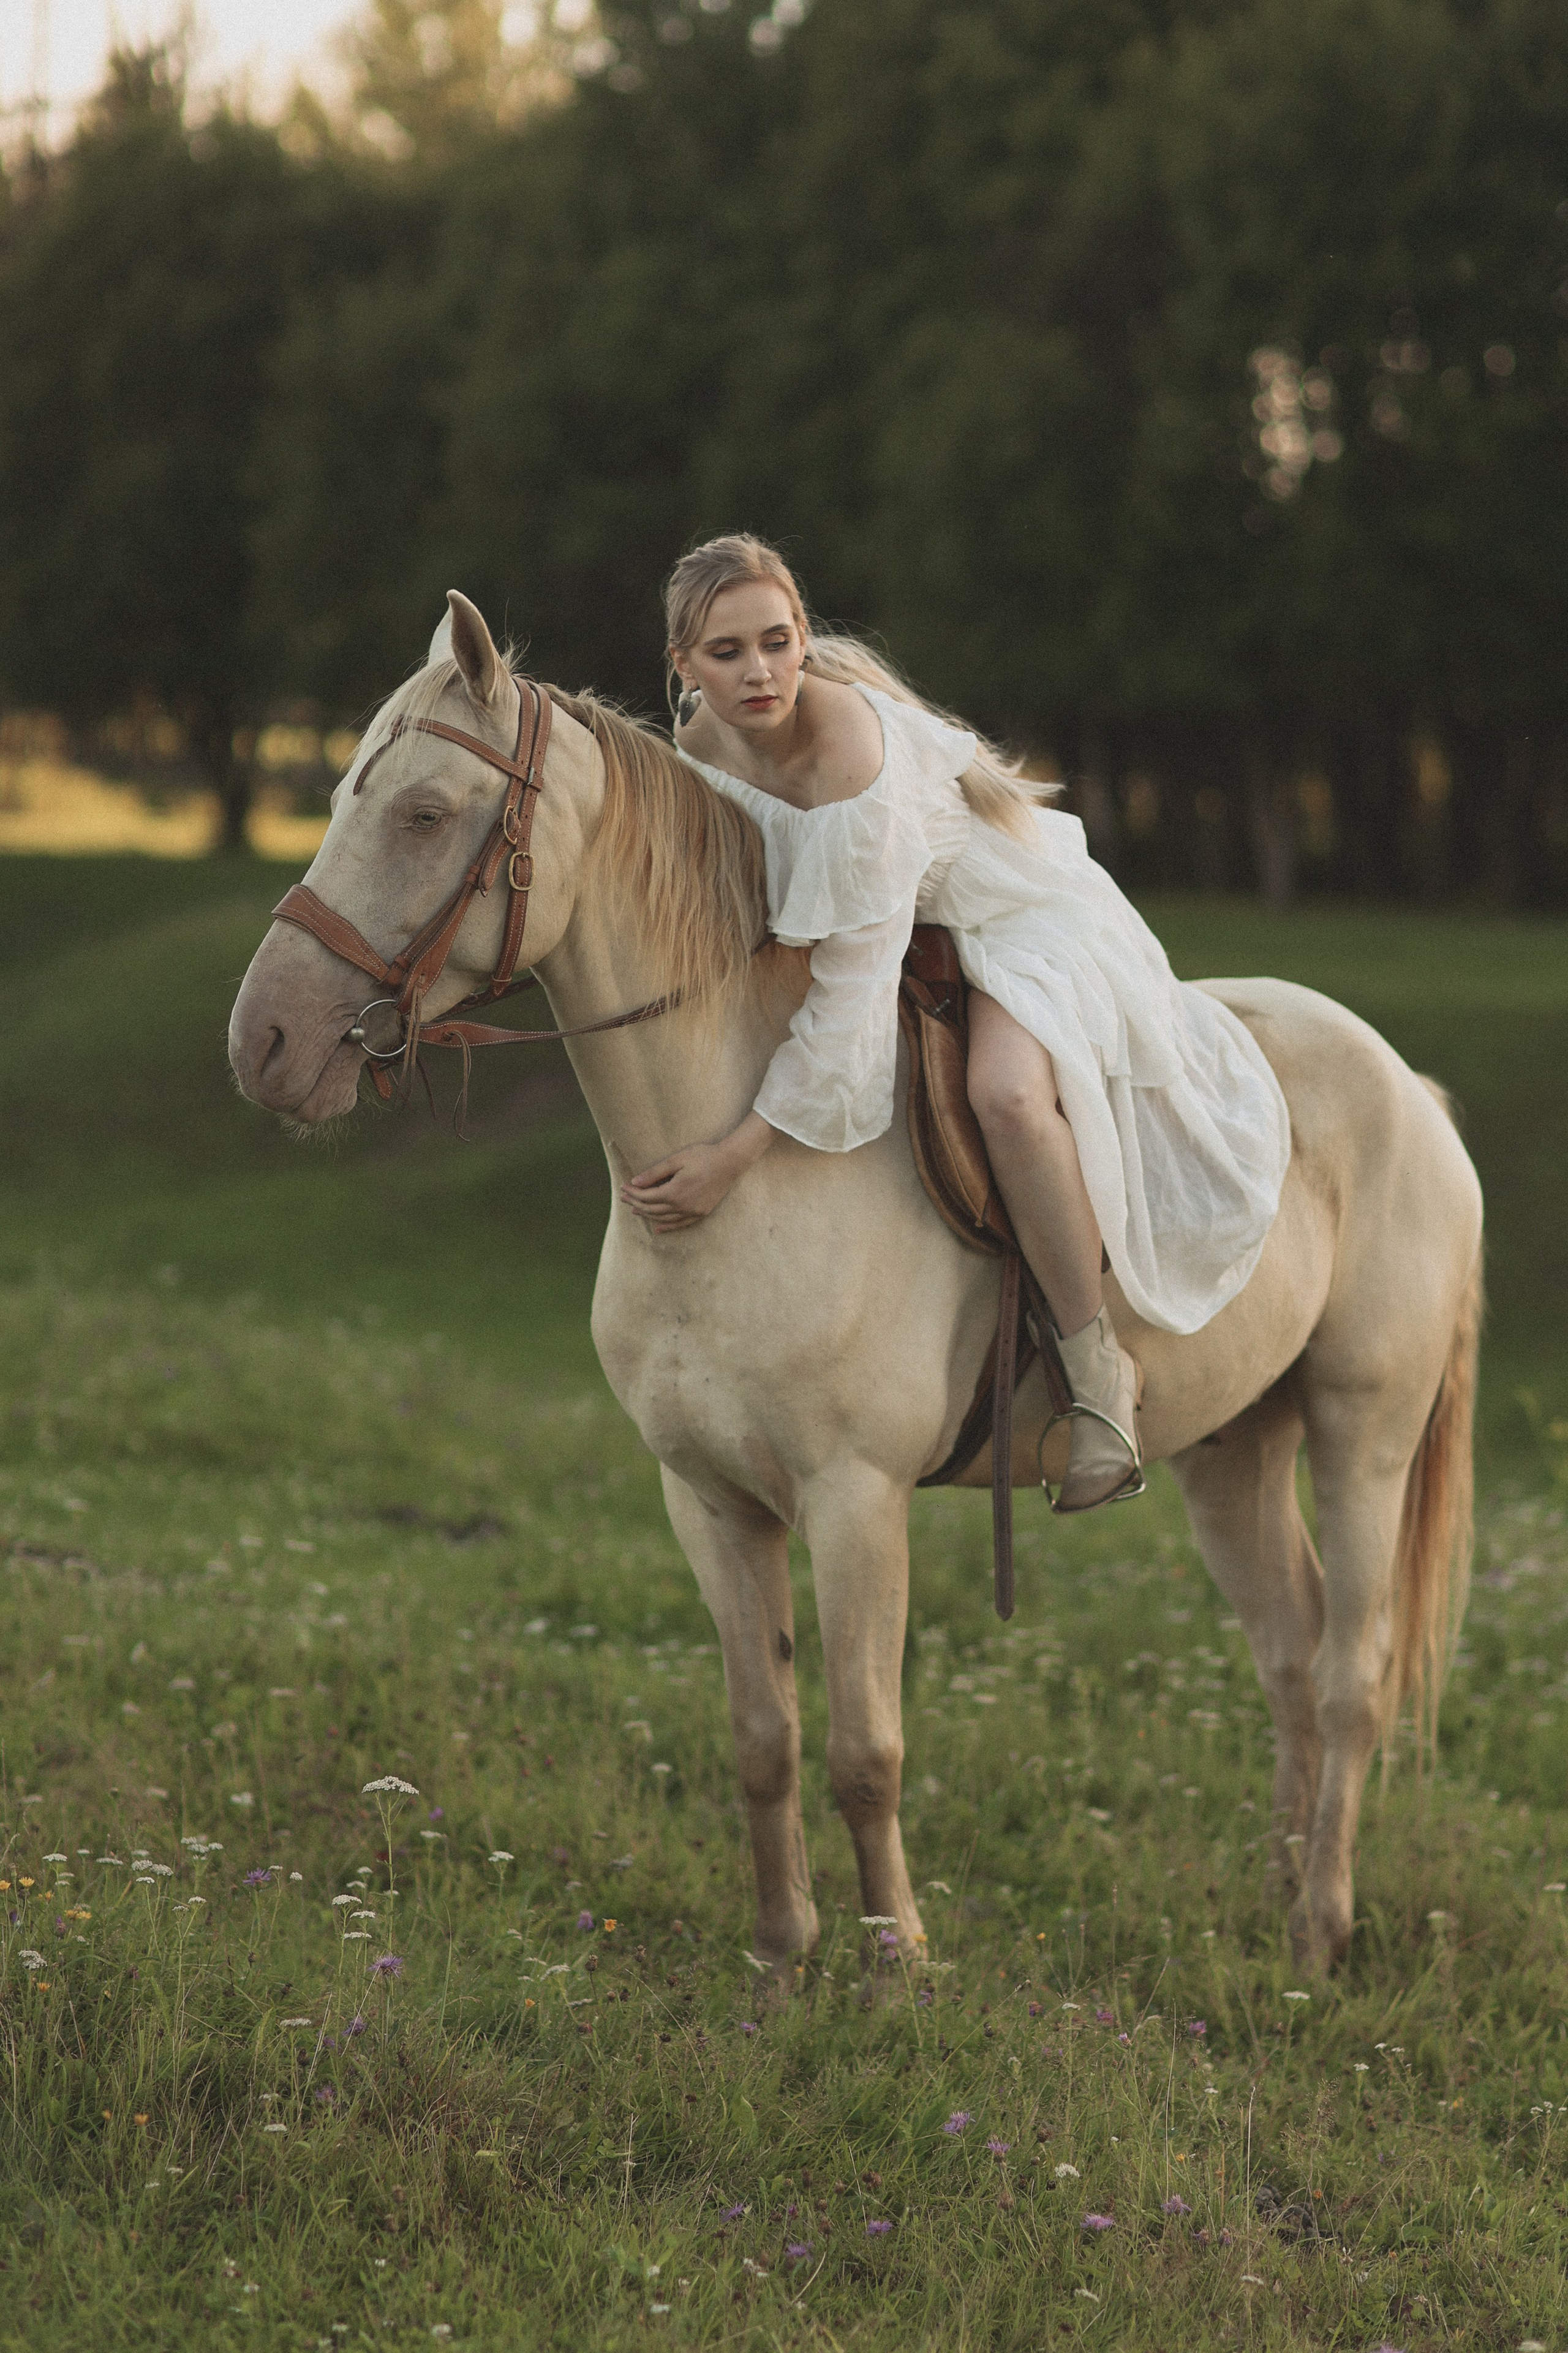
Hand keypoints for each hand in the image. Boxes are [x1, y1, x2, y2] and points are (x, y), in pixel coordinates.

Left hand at [619, 1114, 774, 1232]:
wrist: (730, 1162)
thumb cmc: (703, 1156)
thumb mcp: (677, 1159)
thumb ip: (655, 1172)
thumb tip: (635, 1182)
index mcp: (674, 1191)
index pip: (646, 1197)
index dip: (632, 1193)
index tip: (623, 1187)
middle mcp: (682, 1205)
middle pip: (652, 1209)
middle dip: (636, 1203)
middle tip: (624, 1198)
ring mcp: (693, 1211)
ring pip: (664, 1218)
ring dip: (648, 1215)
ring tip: (635, 1210)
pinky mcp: (701, 1212)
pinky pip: (680, 1224)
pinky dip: (667, 1226)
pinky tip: (658, 1228)